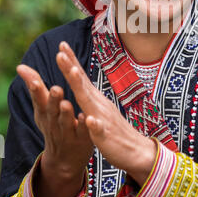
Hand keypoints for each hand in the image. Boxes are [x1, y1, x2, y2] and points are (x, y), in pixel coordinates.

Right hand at [17, 63, 93, 196]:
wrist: (64, 159)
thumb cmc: (53, 125)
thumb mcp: (41, 108)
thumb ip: (35, 87)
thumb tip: (20, 66)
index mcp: (45, 112)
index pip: (39, 99)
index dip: (35, 90)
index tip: (33, 80)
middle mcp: (54, 122)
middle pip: (52, 111)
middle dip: (53, 100)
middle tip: (55, 89)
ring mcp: (68, 132)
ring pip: (66, 123)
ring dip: (66, 114)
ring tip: (67, 104)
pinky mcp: (82, 140)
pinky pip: (83, 133)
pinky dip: (83, 126)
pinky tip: (85, 118)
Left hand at [56, 41, 156, 185]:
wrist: (137, 151)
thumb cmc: (115, 130)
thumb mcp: (99, 110)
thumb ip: (89, 97)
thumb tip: (80, 81)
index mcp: (95, 100)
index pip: (81, 78)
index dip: (71, 62)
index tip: (61, 45)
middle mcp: (99, 105)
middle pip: (82, 84)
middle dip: (71, 68)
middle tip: (60, 51)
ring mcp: (104, 119)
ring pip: (90, 102)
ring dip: (81, 87)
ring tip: (72, 72)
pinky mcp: (107, 137)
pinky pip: (100, 130)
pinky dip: (94, 124)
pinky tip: (89, 120)